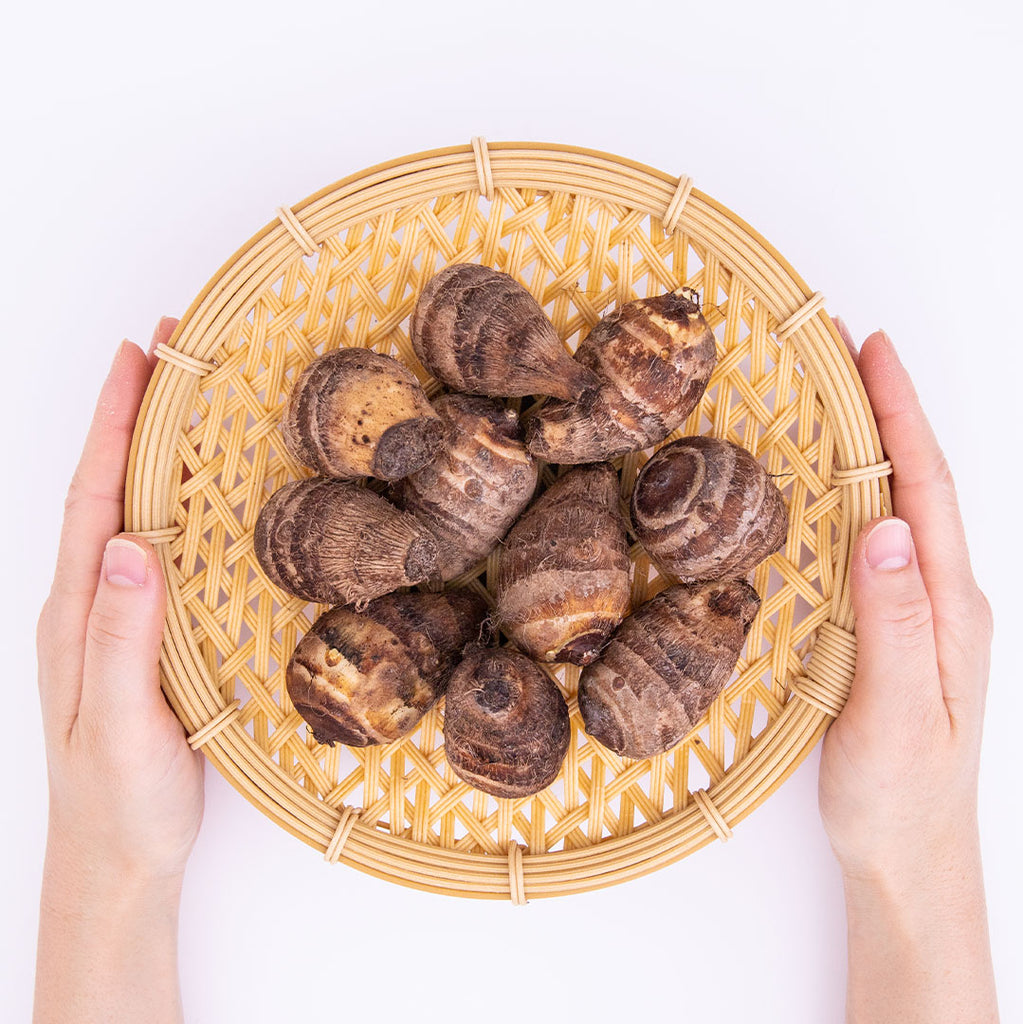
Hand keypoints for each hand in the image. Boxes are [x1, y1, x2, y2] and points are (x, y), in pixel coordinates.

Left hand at [35, 318, 201, 1022]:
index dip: (116, 425)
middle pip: (104, 489)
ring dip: (143, 449)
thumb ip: (121, 640)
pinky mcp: (136, 636)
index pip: (96, 499)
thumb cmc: (121, 799)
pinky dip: (161, 500)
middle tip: (164, 351)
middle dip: (127, 414)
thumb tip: (131, 545)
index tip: (140, 358)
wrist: (113, 859)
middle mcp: (87, 603)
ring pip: (123, 513)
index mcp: (79, 613)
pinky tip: (185, 494)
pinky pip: (146, 548)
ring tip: (175, 400)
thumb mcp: (119, 726)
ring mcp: (109, 618)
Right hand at [818, 323, 996, 1021]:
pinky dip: (861, 495)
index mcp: (949, 607)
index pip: (926, 490)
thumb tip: (887, 526)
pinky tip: (835, 489)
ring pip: (903, 509)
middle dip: (890, 411)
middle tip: (849, 352)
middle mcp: (943, 598)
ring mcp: (923, 613)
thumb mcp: (894, 712)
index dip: (900, 417)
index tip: (872, 352)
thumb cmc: (900, 796)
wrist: (910, 857)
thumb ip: (895, 620)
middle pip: (921, 484)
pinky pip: (882, 543)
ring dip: (878, 446)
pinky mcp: (896, 629)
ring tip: (841, 399)